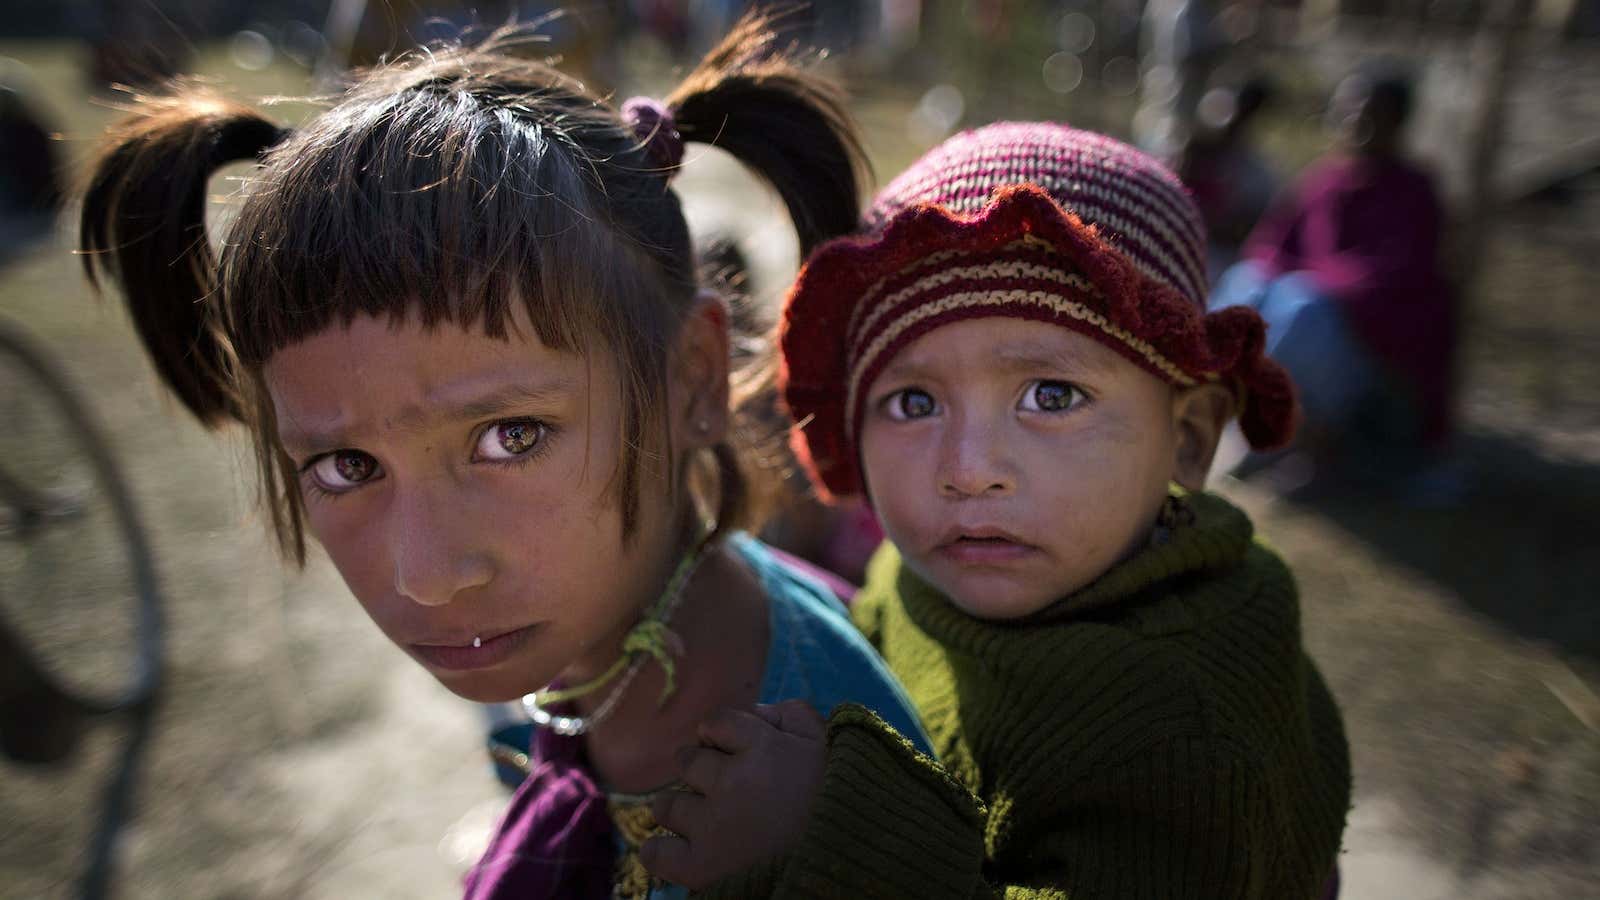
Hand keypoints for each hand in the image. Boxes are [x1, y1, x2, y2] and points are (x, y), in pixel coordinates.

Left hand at [640, 700, 825, 888]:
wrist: (844, 865)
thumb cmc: (839, 800)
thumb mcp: (826, 744)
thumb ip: (790, 715)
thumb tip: (755, 712)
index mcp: (762, 747)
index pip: (715, 722)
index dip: (721, 735)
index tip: (733, 751)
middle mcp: (731, 781)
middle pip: (686, 760)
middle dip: (700, 771)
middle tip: (725, 790)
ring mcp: (712, 825)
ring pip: (666, 804)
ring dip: (680, 809)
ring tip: (706, 823)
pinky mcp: (701, 868)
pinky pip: (655, 853)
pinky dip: (661, 852)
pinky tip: (681, 852)